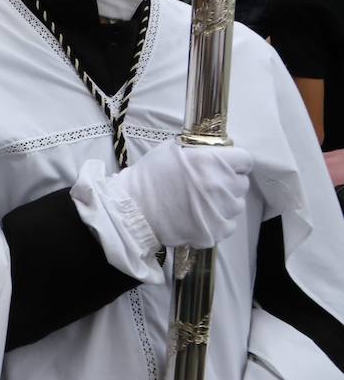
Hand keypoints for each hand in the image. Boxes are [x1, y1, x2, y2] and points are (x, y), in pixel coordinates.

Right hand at [107, 140, 252, 249]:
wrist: (134, 208)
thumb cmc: (150, 175)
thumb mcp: (171, 149)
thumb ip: (198, 149)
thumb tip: (215, 149)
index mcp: (210, 161)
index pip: (245, 159)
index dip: (235, 161)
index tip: (225, 165)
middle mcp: (220, 185)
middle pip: (242, 182)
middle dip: (229, 181)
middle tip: (209, 183)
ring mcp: (220, 211)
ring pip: (237, 203)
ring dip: (225, 201)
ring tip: (202, 201)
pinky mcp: (216, 231)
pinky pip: (229, 223)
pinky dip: (218, 219)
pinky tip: (200, 215)